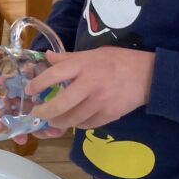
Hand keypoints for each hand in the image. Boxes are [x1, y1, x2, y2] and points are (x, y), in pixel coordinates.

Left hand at [25, 47, 154, 129]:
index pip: (55, 74)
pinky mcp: (109, 115)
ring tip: (54, 119)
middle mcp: (90, 84)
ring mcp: (100, 101)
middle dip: (45, 112)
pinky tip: (76, 119)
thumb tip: (47, 57)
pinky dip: (78, 124)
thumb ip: (69, 58)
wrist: (148, 75)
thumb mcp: (93, 53)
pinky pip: (87, 125)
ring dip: (60, 122)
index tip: (29, 90)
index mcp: (84, 65)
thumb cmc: (118, 61)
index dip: (38, 84)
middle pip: (61, 104)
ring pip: (72, 119)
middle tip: (38, 114)